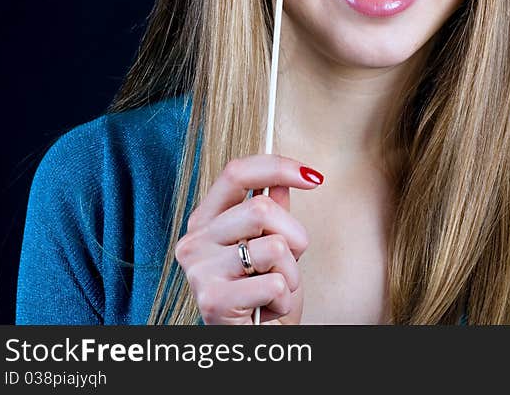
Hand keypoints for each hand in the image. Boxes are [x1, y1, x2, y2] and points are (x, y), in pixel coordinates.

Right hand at [175, 154, 322, 323]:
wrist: (253, 343)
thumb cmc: (261, 294)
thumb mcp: (271, 245)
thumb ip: (273, 210)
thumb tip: (284, 177)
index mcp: (206, 220)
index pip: (236, 173)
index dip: (278, 166)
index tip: (314, 177)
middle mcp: (194, 241)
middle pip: (262, 209)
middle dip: (295, 236)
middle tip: (290, 262)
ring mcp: (199, 271)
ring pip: (274, 246)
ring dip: (291, 273)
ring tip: (275, 289)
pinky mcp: (213, 300)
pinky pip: (274, 282)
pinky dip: (284, 299)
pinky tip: (267, 309)